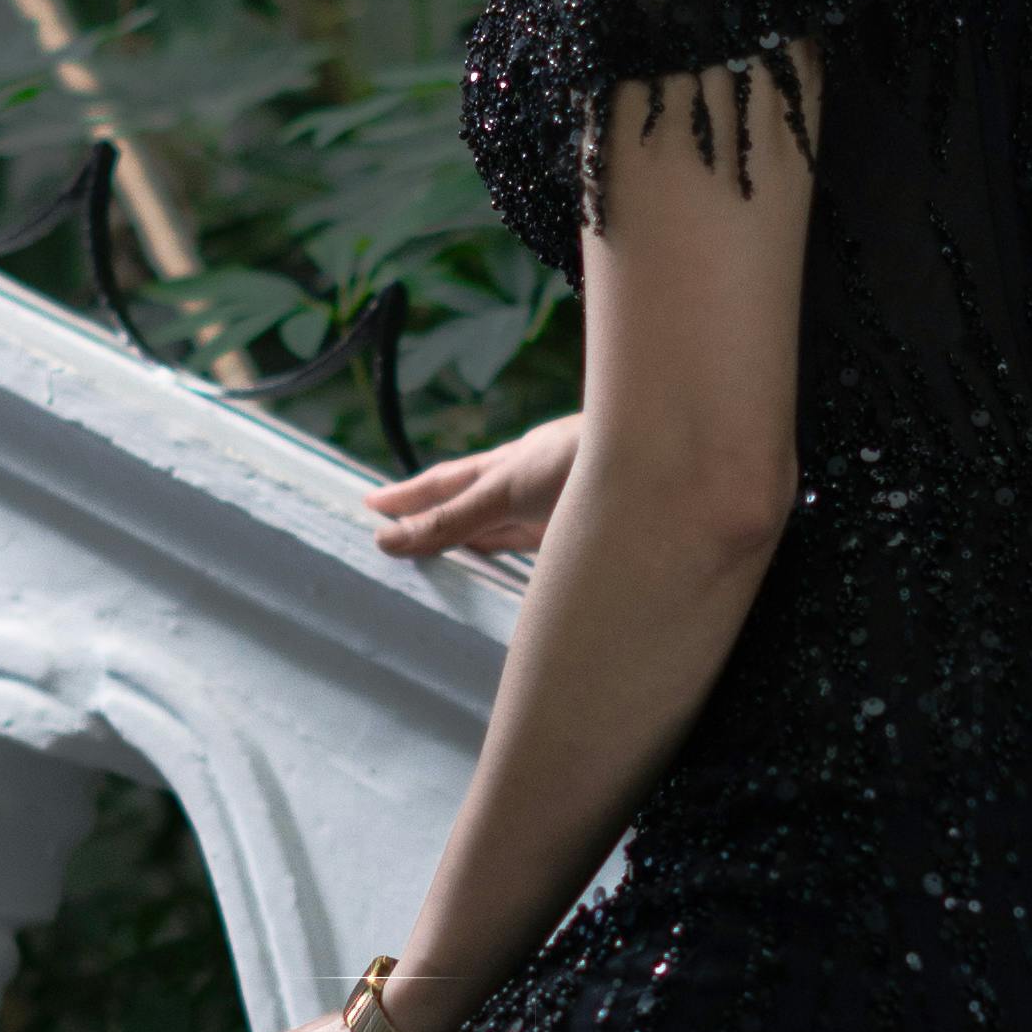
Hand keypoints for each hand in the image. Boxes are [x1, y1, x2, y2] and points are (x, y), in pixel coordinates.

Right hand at [365, 413, 579, 563]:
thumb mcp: (505, 492)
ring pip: (498, 531)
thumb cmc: (582, 461)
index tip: (370, 505)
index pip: (444, 486)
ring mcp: (553, 514)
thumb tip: (386, 540)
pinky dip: (505, 561)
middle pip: (468, 509)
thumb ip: (451, 520)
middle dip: (431, 521)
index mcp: (503, 469)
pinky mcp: (578, 540)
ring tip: (432, 557)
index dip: (407, 498)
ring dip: (467, 543)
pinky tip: (497, 570)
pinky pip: (530, 553)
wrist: (662, 465)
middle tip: (391, 535)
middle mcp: (525, 490)